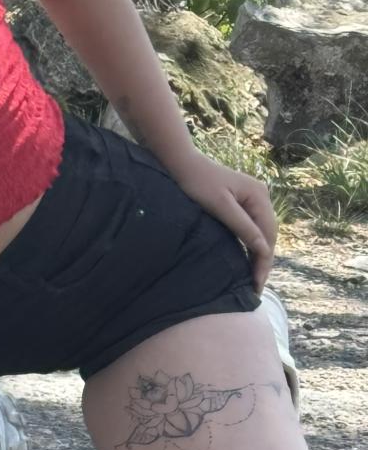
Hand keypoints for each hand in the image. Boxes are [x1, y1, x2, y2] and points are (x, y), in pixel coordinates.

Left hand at [170, 149, 276, 292]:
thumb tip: (264, 250)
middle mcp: (262, 195)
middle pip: (268, 235)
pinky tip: (247, 257)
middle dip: (263, 261)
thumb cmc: (197, 182)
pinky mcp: (242, 200)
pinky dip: (251, 243)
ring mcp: (253, 197)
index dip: (264, 261)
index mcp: (259, 195)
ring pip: (261, 232)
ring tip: (254, 278)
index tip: (257, 284)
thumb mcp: (220, 206)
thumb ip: (243, 227)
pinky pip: (251, 226)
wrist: (181, 162)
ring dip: (258, 254)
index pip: (267, 235)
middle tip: (256, 287)